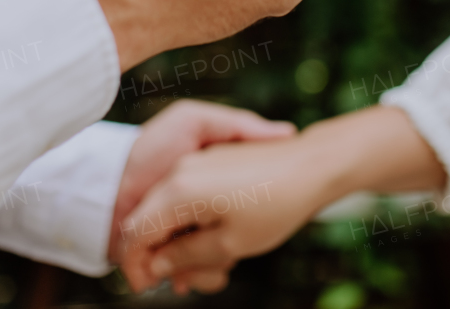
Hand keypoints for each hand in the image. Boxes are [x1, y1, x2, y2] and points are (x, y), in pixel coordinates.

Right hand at [117, 106, 445, 295]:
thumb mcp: (228, 244)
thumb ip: (185, 255)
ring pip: (174, 214)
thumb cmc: (275, 205)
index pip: (136, 233)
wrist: (313, 165)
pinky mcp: (212, 163)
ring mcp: (196, 164)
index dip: (138, 265)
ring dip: (188, 244)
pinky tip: (225, 242)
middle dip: (168, 257)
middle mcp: (181, 172)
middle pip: (152, 224)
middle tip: (194, 282)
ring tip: (221, 266)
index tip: (148, 287)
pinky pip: (191, 198)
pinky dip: (199, 223)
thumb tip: (158, 265)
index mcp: (178, 191)